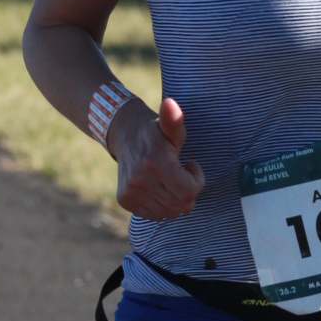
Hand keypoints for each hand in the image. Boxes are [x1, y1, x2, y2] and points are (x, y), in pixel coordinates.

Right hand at [112, 95, 204, 218]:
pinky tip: (158, 188)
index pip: (188, 192)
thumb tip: (170, 104)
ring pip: (168, 213)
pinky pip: (154, 215)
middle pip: (180, 205)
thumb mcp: (169, 126)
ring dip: (175, 199)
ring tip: (169, 180)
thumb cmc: (154, 132)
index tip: (191, 166)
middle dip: (188, 192)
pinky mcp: (124, 199)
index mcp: (154, 161)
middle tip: (182, 174)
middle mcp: (139, 179)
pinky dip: (161, 205)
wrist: (123, 134)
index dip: (197, 181)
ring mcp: (130, 191)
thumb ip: (175, 120)